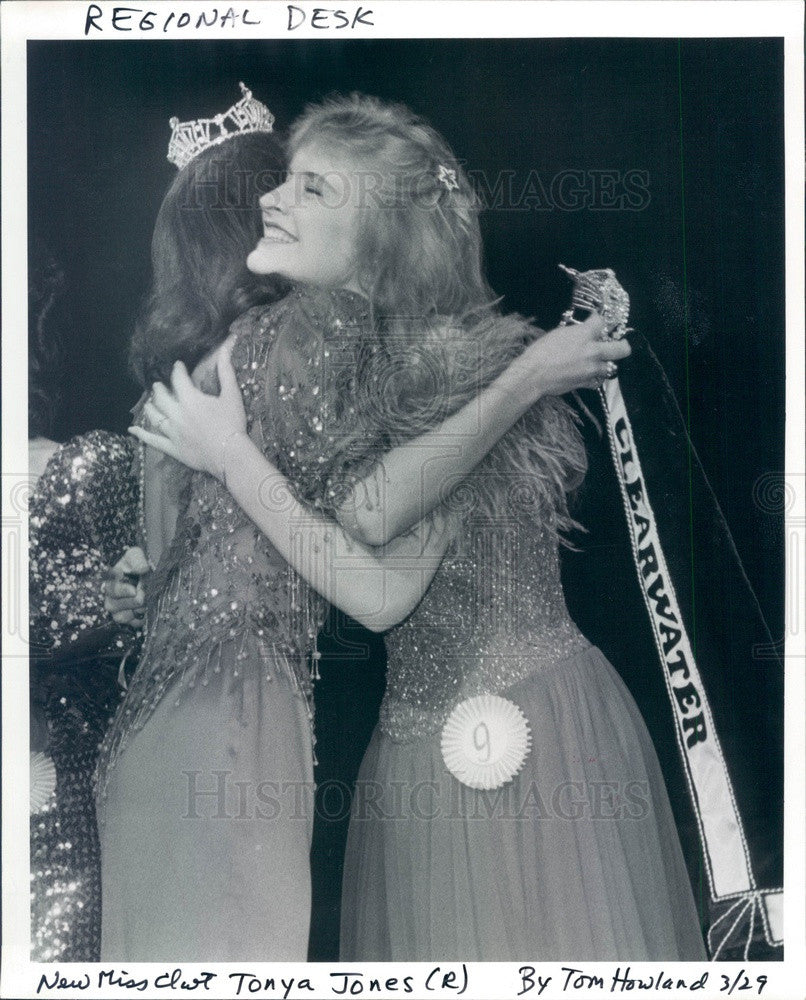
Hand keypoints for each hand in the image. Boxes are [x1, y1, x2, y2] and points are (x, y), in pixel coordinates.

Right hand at [103, 546, 149, 625]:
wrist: (147, 572)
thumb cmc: (138, 563)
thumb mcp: (137, 555)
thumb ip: (138, 560)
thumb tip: (143, 569)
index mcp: (111, 582)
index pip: (111, 590)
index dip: (123, 591)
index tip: (134, 589)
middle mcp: (111, 598)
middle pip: (114, 606)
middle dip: (133, 601)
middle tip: (145, 595)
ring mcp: (119, 610)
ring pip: (122, 617)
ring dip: (136, 611)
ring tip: (147, 603)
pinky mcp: (130, 618)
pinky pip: (133, 624)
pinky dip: (142, 619)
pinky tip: (149, 611)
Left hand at [129, 348, 247, 479]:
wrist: (230, 454)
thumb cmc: (233, 423)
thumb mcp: (232, 395)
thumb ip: (226, 371)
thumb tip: (225, 349)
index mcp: (190, 399)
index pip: (178, 379)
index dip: (178, 370)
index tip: (178, 366)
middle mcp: (176, 413)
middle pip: (161, 397)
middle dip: (159, 389)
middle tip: (158, 385)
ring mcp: (172, 432)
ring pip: (154, 416)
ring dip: (150, 407)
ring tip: (149, 402)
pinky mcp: (172, 448)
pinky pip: (153, 440)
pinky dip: (141, 434)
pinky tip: (132, 429)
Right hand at [519, 312, 631, 398]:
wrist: (533, 375)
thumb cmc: (540, 352)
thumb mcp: (557, 334)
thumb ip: (574, 333)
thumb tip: (580, 334)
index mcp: (584, 334)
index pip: (601, 322)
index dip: (599, 320)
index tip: (596, 321)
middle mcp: (593, 351)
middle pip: (621, 349)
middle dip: (623, 345)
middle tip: (620, 344)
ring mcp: (591, 369)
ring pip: (610, 367)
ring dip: (606, 363)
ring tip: (599, 362)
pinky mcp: (585, 383)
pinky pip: (597, 381)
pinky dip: (595, 378)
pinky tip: (590, 375)